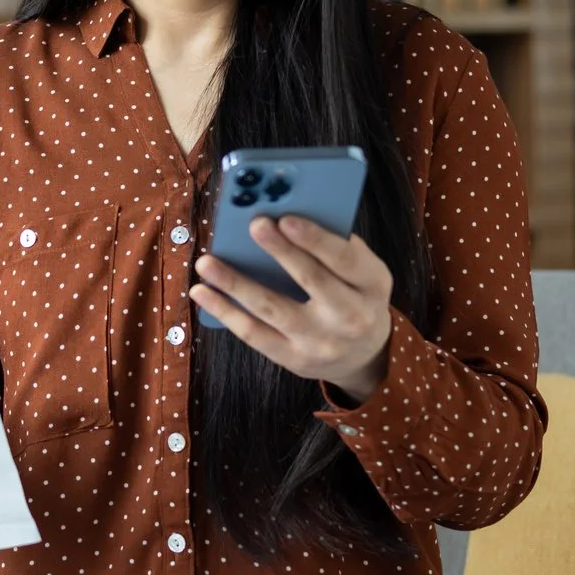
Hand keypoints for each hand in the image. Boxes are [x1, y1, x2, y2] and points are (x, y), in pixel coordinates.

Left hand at [189, 214, 393, 403]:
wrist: (364, 356)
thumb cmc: (355, 296)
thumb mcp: (362, 271)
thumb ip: (335, 245)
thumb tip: (284, 215)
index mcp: (372, 284)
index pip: (345, 259)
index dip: (316, 239)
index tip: (286, 218)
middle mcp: (351, 316)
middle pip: (312, 280)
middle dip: (280, 251)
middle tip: (253, 225)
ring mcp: (321, 342)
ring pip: (273, 309)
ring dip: (236, 284)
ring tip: (207, 262)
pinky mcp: (294, 359)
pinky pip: (254, 335)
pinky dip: (225, 312)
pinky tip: (202, 292)